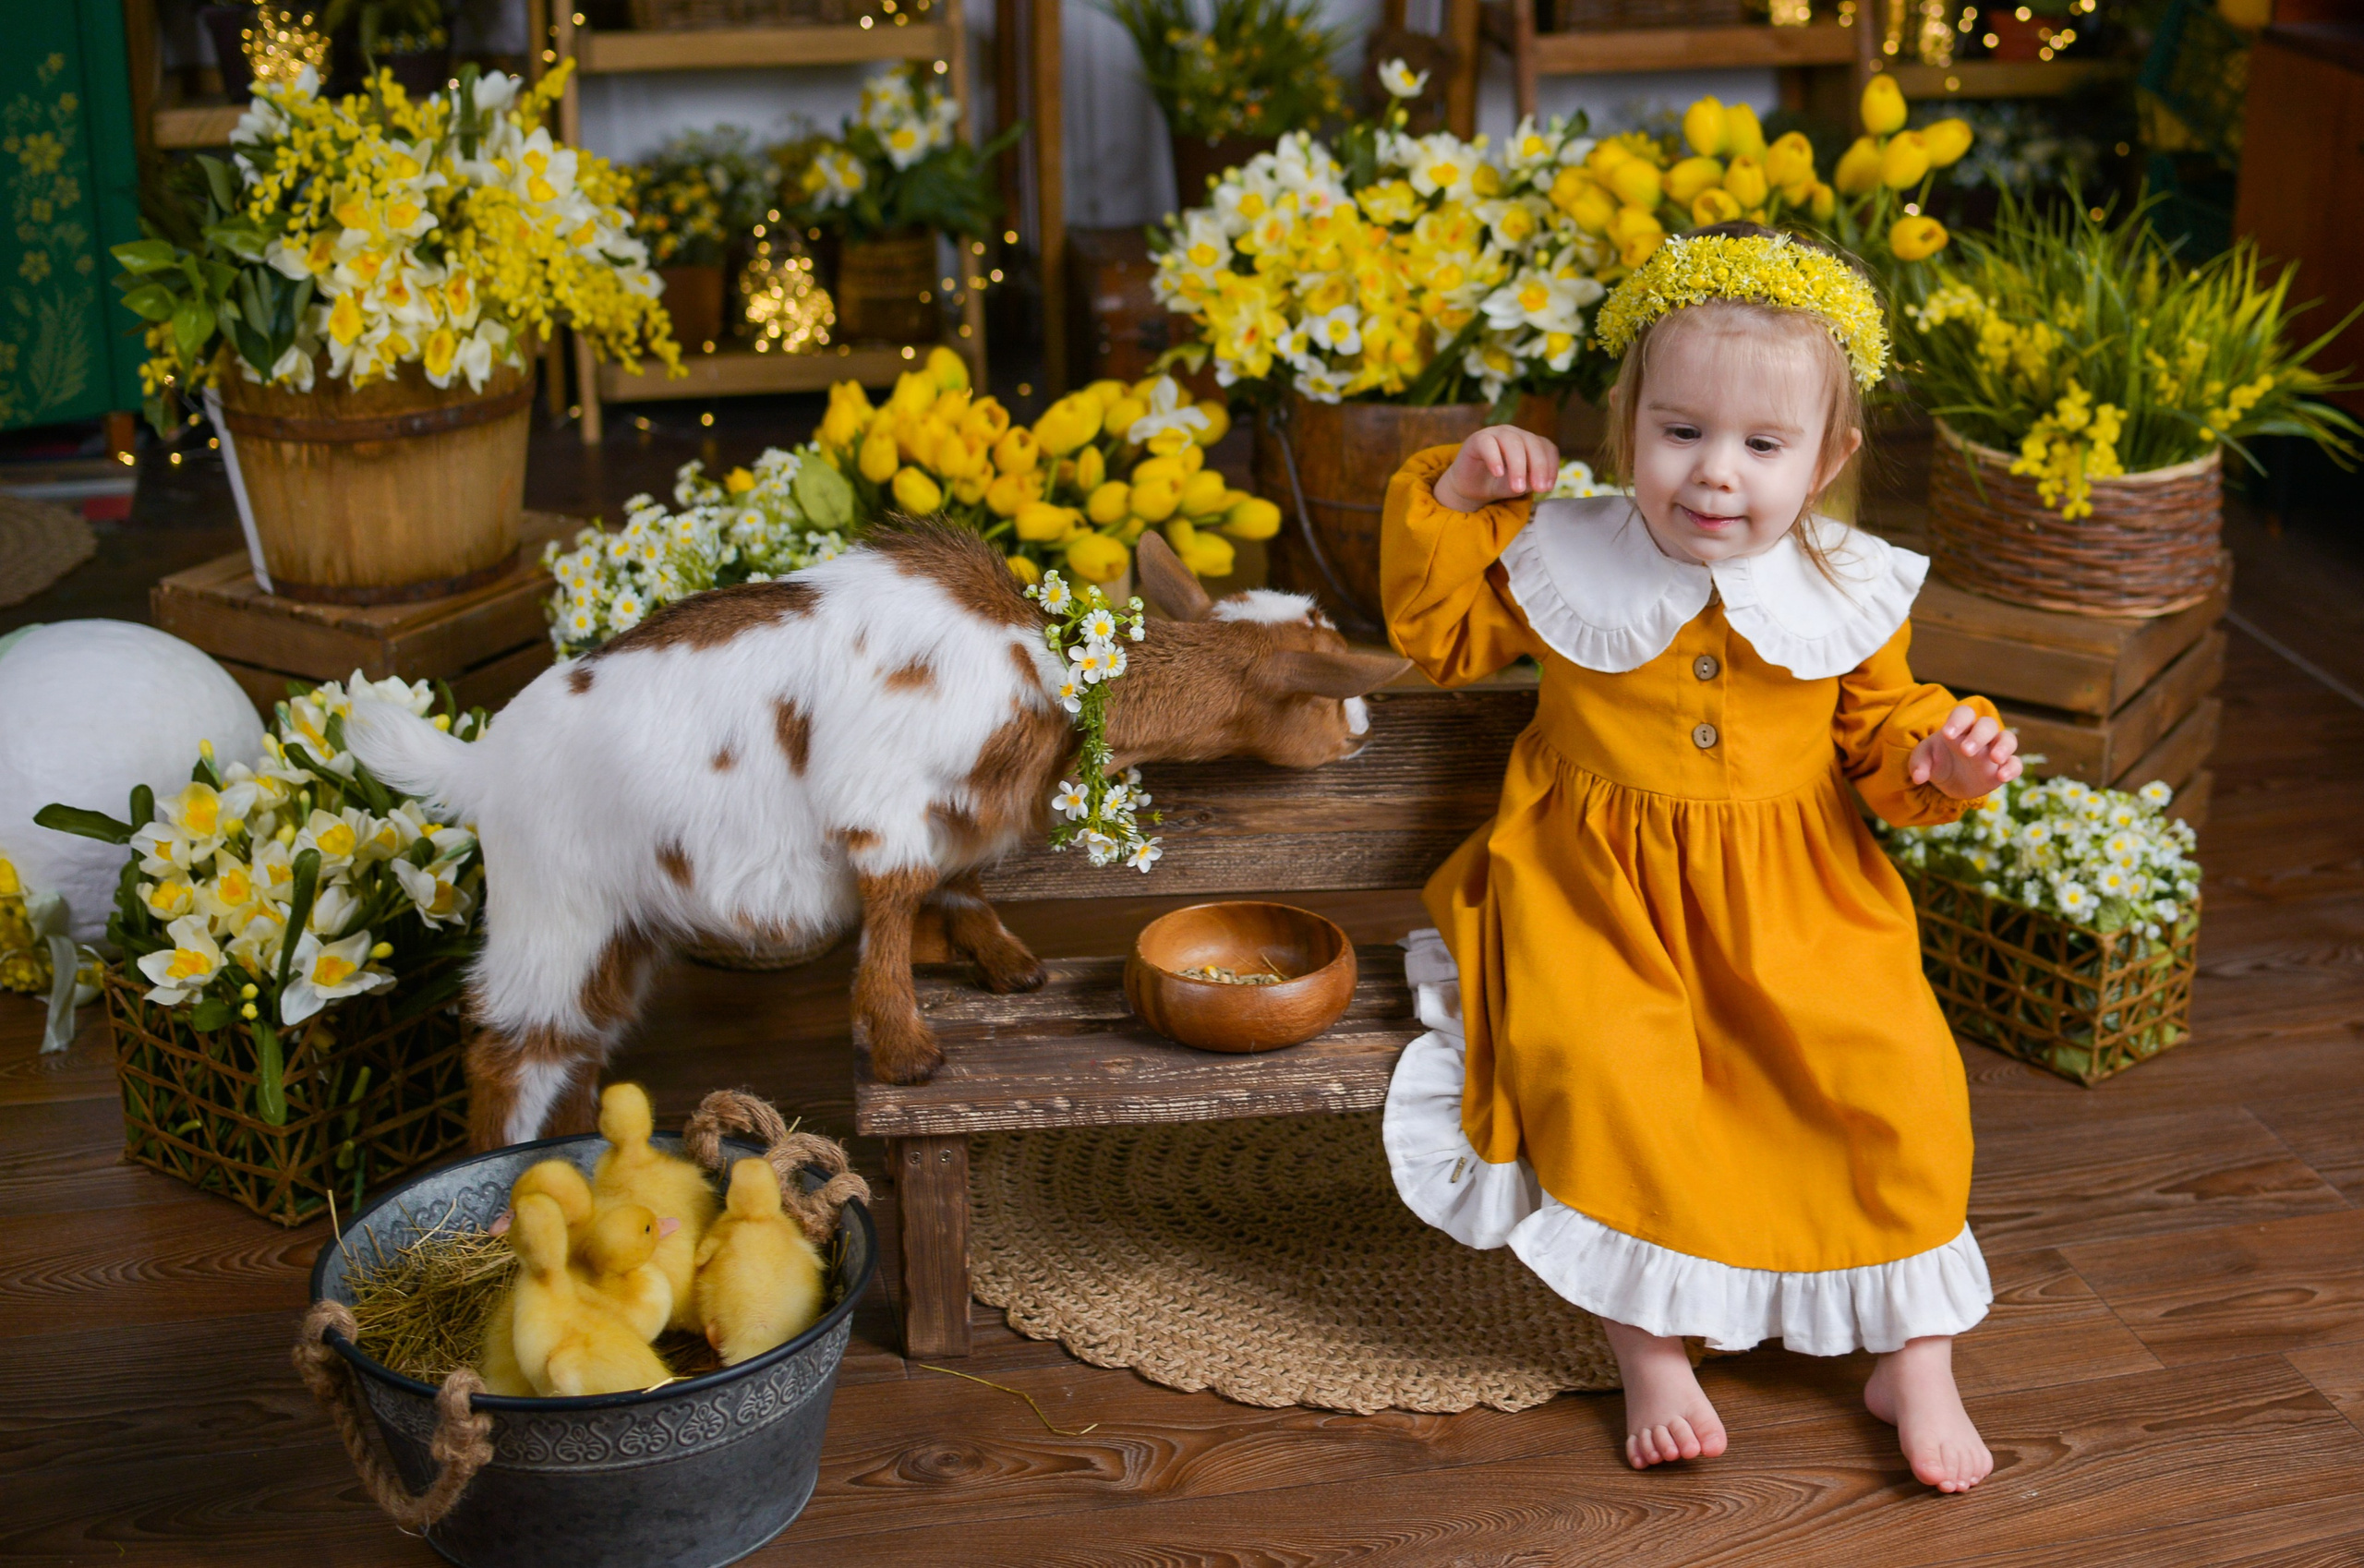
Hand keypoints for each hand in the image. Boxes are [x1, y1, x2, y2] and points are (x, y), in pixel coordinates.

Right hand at [1433, 426, 1559, 512]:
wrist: (1471, 488)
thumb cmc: (1499, 483)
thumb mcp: (1521, 485)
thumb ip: (1532, 480)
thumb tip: (1543, 482)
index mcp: (1530, 442)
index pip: (1547, 447)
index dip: (1551, 466)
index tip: (1548, 487)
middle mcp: (1515, 434)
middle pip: (1532, 443)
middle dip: (1538, 467)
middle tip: (1539, 489)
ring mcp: (1496, 434)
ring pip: (1512, 442)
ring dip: (1518, 466)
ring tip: (1518, 488)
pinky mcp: (1477, 439)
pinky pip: (1488, 443)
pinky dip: (1495, 458)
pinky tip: (1498, 473)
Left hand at [1909, 704, 2023, 798]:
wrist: (1949, 781)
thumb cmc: (1937, 761)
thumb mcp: (1923, 760)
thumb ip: (1918, 765)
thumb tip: (1918, 777)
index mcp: (1959, 728)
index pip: (1964, 713)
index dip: (1958, 720)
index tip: (1947, 734)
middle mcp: (1979, 736)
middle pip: (1987, 725)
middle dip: (1979, 735)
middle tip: (1966, 751)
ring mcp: (1993, 751)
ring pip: (2008, 739)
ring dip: (2004, 747)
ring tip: (1995, 758)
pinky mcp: (2002, 768)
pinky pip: (2015, 764)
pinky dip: (2013, 768)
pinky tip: (2002, 777)